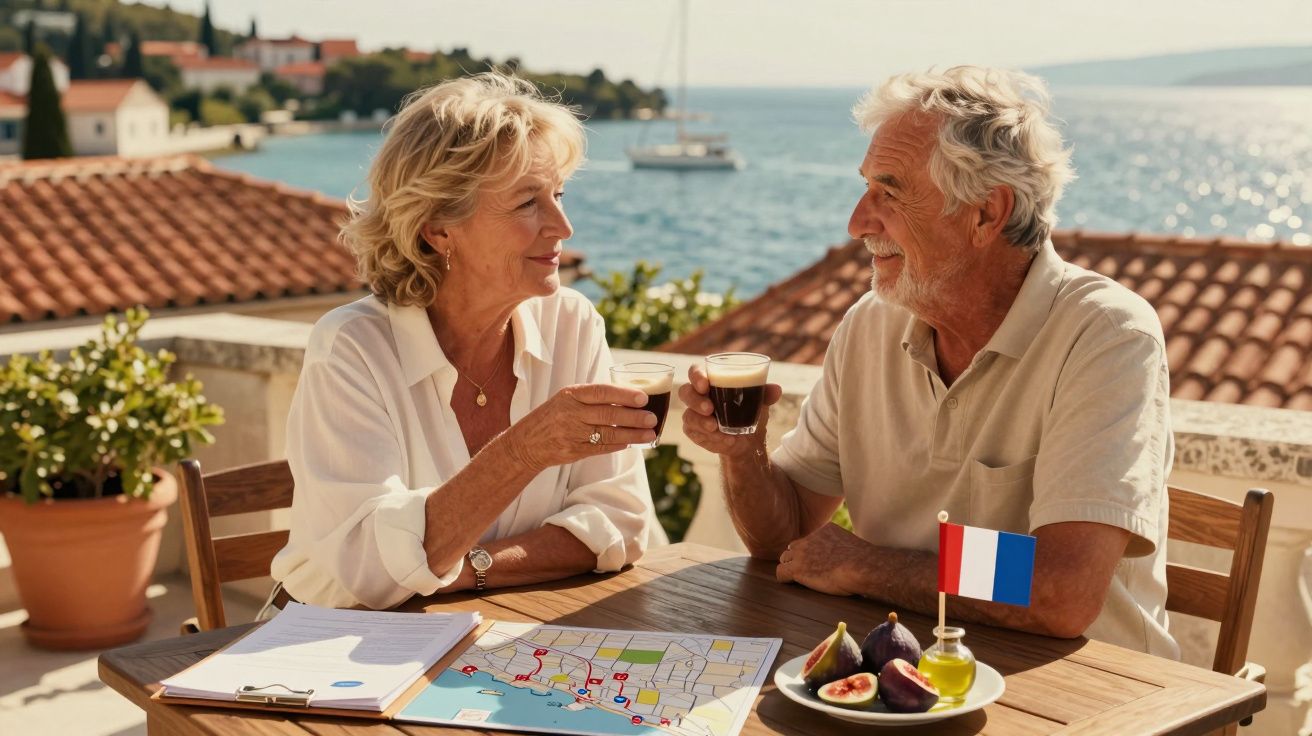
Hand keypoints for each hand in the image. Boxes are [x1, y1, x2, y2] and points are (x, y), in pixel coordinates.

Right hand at [506, 383, 656, 471]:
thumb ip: (592, 397)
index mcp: (571, 394)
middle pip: (608, 414)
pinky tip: (632, 443)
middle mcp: (571, 413)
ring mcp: (571, 434)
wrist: (527, 442)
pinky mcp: (573, 452)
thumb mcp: (567, 399)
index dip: (624, 394)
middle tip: (653, 418)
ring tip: (649, 433)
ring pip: (608, 434)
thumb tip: (629, 396)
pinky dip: (618, 446)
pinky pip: (601, 448)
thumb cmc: (554, 415)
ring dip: (632, 434)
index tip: (643, 398)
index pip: (601, 392)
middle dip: (633, 417)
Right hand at [678, 364, 782, 458]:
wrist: (749, 440)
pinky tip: (723, 440)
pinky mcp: (694, 431)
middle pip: (686, 392)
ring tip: (716, 428)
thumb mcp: (760, 402)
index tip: (705, 384)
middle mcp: (698, 396)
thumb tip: (777, 389)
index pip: (696, 372)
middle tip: (710, 409)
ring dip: (701, 422)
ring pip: (688, 415)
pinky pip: (694, 433)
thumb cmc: (750, 412)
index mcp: (711, 381)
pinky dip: (708, 437)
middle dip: (695, 400)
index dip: (696, 376)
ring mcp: (694, 414)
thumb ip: (766, 393)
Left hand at [776, 523, 870, 595]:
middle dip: (798, 558)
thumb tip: (848, 557)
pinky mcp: (797, 568)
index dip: (812, 553)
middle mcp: (810, 538)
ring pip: (785, 558)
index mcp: (825, 529)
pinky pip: (781, 572)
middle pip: (794, 547)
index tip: (819, 562)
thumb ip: (843, 547)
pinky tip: (792, 584)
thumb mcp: (852, 546)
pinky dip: (785, 578)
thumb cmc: (865, 562)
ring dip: (791, 567)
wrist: (862, 567)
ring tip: (800, 579)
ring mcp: (802, 553)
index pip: (810, 540)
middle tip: (807, 571)